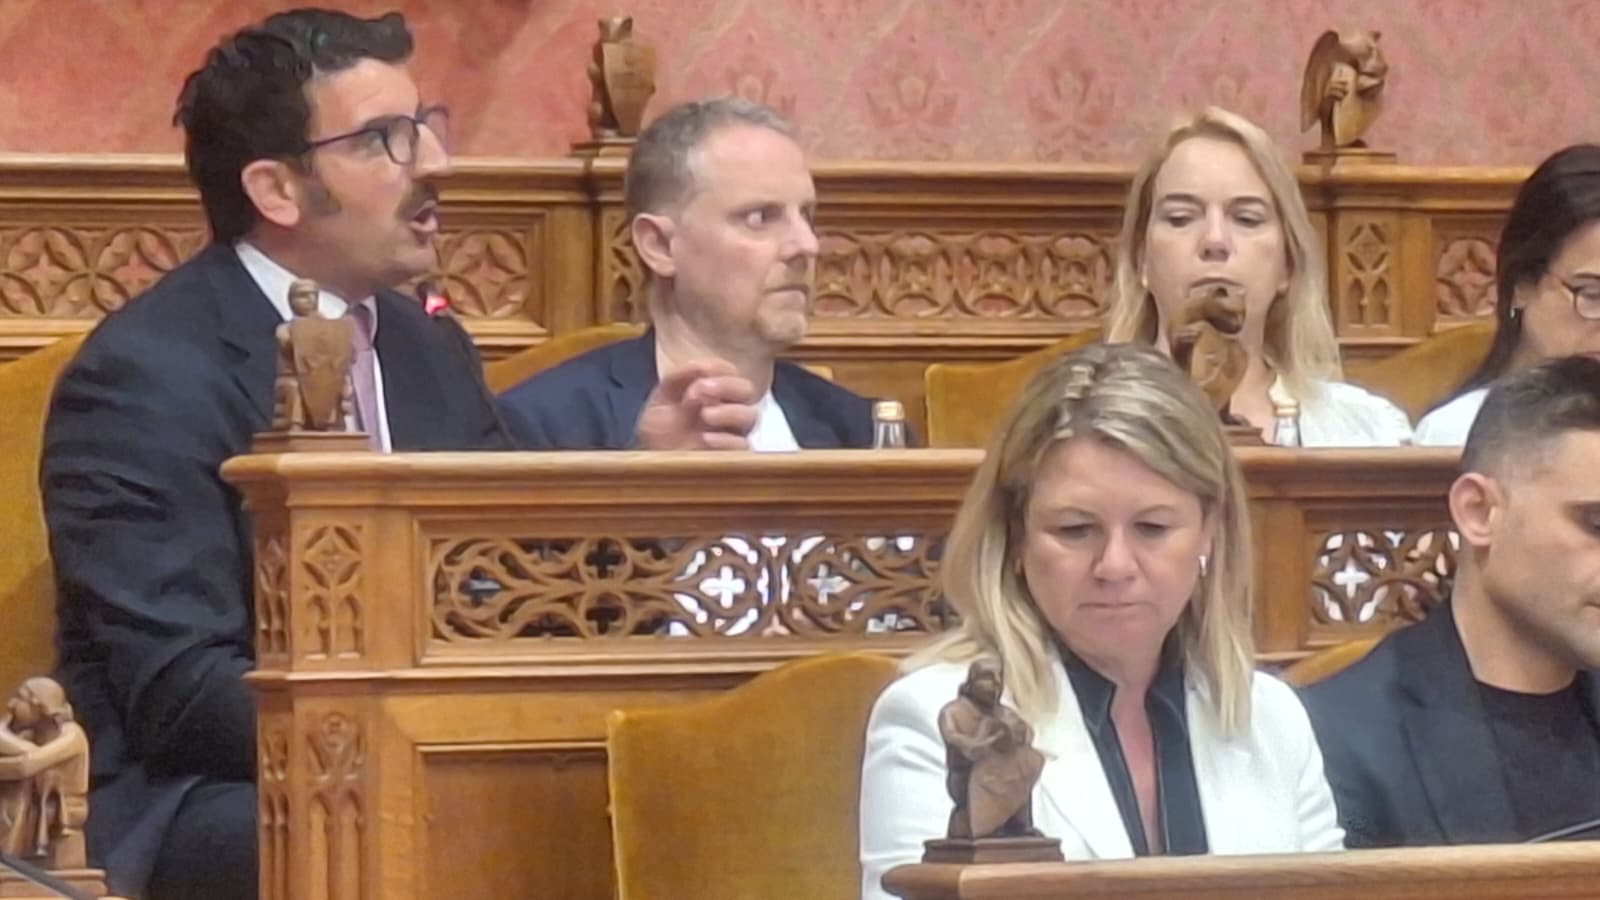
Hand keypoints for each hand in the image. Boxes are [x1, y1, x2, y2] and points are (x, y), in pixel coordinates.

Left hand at [635, 360, 759, 449]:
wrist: (653, 459)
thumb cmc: (661, 427)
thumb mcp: (663, 397)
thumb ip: (679, 378)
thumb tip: (698, 365)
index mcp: (716, 390)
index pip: (730, 371)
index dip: (718, 368)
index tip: (698, 372)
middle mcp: (730, 409)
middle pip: (747, 390)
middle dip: (726, 385)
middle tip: (701, 389)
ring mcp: (733, 433)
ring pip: (750, 416)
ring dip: (729, 411)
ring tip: (705, 414)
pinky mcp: (733, 457)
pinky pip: (742, 447)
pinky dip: (727, 440)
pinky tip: (706, 437)